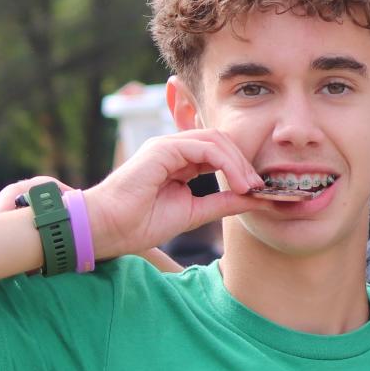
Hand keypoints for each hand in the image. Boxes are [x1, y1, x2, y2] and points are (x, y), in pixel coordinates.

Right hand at [0, 131, 268, 264]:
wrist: (108, 229)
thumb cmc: (140, 223)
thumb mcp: (193, 213)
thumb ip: (221, 203)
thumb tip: (253, 200)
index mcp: (180, 161)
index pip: (220, 153)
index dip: (242, 168)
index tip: (260, 191)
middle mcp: (174, 148)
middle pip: (222, 142)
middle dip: (246, 163)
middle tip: (261, 188)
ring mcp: (167, 145)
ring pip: (216, 140)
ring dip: (240, 164)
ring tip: (252, 187)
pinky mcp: (162, 149)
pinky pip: (203, 147)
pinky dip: (226, 163)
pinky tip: (237, 183)